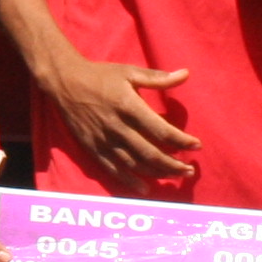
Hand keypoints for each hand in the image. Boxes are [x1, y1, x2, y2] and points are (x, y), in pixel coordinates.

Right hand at [42, 55, 196, 182]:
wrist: (65, 82)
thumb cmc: (100, 76)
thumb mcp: (130, 72)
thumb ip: (158, 78)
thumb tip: (186, 74)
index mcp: (129, 107)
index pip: (161, 131)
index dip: (182, 141)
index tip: (197, 146)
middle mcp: (117, 127)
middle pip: (151, 153)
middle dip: (173, 165)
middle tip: (189, 171)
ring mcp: (104, 140)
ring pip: (134, 164)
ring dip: (157, 174)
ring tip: (174, 177)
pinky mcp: (93, 148)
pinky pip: (113, 170)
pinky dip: (129, 181)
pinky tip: (144, 189)